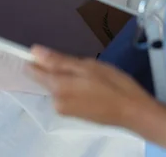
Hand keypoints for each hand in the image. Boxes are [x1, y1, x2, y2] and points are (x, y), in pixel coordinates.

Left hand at [29, 45, 157, 127]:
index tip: (47, 51)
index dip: (36, 59)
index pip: (33, 71)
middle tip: (81, 63)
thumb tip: (34, 51)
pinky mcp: (74, 114)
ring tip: (90, 74)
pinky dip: (74, 87)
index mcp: (57, 87)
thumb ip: (58, 60)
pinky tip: (91, 85)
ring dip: (67, 78)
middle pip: (46, 79)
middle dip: (57, 68)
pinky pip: (66, 95)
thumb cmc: (113, 84)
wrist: (133, 111)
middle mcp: (55, 101)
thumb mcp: (87, 66)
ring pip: (57, 86)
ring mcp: (64, 110)